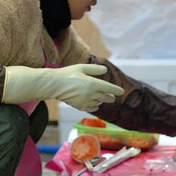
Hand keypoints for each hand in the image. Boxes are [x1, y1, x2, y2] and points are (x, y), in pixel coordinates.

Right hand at [2, 64, 123, 111]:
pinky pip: (93, 107)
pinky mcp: (81, 107)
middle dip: (110, 96)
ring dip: (101, 100)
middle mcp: (91, 94)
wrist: (54, 85)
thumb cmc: (68, 74)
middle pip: (107, 98)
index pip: (110, 88)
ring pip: (100, 102)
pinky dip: (95, 105)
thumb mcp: (82, 67)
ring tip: (97, 95)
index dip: (117, 90)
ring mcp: (86, 101)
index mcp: (93, 84)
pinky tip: (92, 101)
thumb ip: (95, 69)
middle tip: (111, 95)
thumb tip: (106, 71)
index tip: (122, 91)